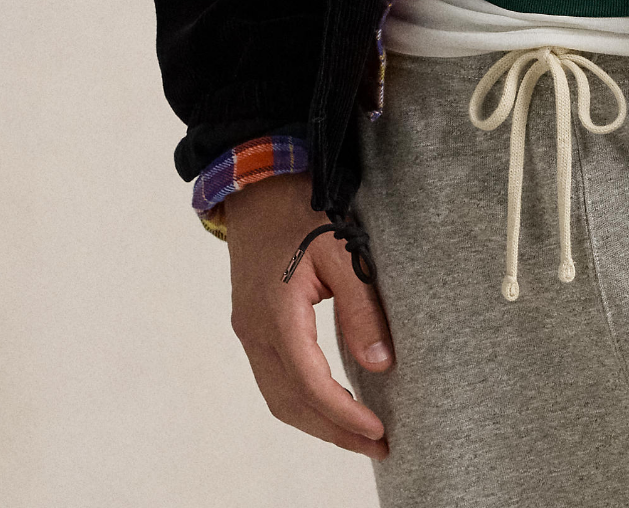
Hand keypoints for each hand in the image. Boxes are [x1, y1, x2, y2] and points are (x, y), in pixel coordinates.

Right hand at [224, 173, 393, 457]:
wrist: (259, 184)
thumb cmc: (303, 210)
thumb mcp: (341, 251)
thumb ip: (360, 309)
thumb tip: (380, 364)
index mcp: (277, 315)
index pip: (311, 384)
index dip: (344, 414)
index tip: (379, 430)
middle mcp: (255, 332)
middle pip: (291, 403)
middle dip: (334, 432)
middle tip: (378, 444)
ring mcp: (248, 331)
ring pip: (279, 397)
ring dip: (317, 422)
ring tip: (358, 434)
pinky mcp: (250, 326)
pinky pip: (273, 379)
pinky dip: (301, 402)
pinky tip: (329, 404)